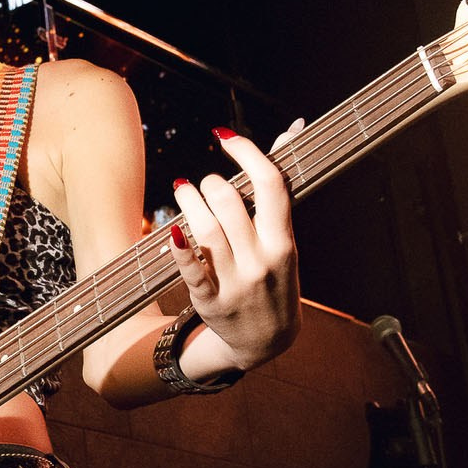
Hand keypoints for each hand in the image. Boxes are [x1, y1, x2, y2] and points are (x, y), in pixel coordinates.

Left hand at [166, 121, 303, 370]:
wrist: (267, 340)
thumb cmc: (274, 276)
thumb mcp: (283, 238)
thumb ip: (278, 188)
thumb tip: (293, 127)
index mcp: (283, 242)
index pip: (270, 184)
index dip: (246, 152)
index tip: (224, 137)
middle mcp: (261, 261)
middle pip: (229, 202)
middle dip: (210, 183)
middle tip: (205, 185)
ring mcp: (235, 283)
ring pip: (205, 229)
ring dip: (188, 202)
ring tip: (183, 192)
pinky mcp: (210, 301)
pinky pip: (190, 268)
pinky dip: (179, 246)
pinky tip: (173, 229)